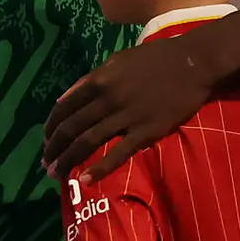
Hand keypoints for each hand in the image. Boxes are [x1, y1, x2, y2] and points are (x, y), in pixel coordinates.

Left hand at [45, 26, 220, 178]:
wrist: (193, 63)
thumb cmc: (155, 59)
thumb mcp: (116, 61)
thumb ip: (89, 80)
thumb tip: (63, 99)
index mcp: (98, 81)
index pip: (64, 109)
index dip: (50, 128)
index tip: (46, 142)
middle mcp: (107, 99)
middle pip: (71, 129)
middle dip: (53, 149)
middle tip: (46, 165)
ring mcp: (126, 117)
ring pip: (87, 142)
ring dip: (67, 161)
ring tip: (56, 174)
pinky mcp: (146, 132)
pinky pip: (117, 154)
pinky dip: (98, 169)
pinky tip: (84, 180)